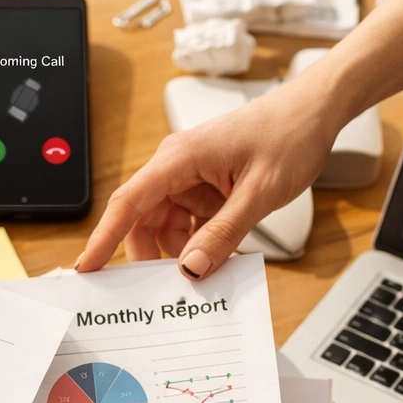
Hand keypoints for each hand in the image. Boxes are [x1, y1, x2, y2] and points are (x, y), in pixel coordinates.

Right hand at [75, 0, 402, 281]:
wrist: (315, 111)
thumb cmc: (289, 133)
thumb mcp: (259, 193)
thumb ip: (223, 233)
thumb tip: (190, 268)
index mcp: (180, 157)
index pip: (129, 202)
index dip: (104, 237)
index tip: (87, 267)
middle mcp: (178, 166)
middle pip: (144, 220)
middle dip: (150, 256)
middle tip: (161, 292)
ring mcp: (192, 177)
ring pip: (167, 226)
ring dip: (180, 253)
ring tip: (199, 278)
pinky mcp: (207, 187)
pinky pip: (191, 223)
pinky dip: (200, 244)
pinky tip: (216, 260)